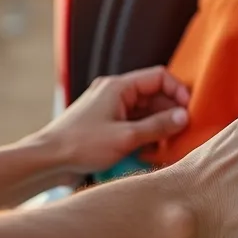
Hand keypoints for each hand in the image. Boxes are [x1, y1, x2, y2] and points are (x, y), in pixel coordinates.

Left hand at [32, 66, 189, 182]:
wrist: (47, 161)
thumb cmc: (80, 145)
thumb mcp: (125, 137)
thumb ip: (158, 126)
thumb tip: (184, 116)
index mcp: (118, 86)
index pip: (158, 76)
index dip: (178, 91)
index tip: (190, 111)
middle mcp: (114, 93)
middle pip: (154, 95)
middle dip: (171, 112)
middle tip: (183, 131)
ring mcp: (110, 110)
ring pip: (145, 112)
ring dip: (159, 127)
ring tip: (168, 145)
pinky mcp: (107, 126)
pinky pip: (134, 125)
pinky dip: (146, 135)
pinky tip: (151, 152)